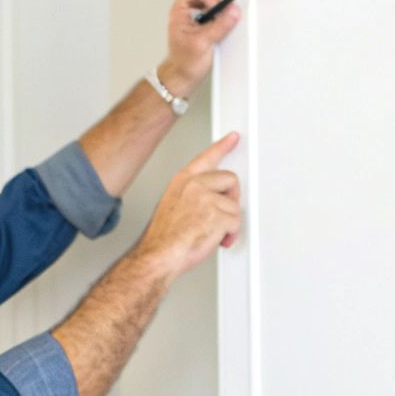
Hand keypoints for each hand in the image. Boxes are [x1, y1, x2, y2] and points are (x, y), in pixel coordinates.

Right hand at [133, 133, 242, 279]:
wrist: (158, 256)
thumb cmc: (164, 238)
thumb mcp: (173, 205)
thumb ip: (192, 195)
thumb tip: (212, 198)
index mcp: (182, 181)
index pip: (206, 157)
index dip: (223, 147)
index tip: (233, 139)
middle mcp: (194, 185)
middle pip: (230, 179)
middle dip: (232, 197)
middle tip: (224, 213)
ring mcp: (206, 199)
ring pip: (234, 206)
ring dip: (228, 223)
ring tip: (212, 233)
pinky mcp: (217, 215)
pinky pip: (236, 222)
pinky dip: (229, 235)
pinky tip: (215, 240)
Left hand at [161, 0, 244, 95]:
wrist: (184, 76)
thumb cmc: (184, 62)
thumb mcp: (202, 43)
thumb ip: (219, 26)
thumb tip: (233, 12)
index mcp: (180, 11)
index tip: (218, 9)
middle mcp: (188, 11)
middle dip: (220, 4)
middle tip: (226, 15)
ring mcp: (198, 18)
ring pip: (215, 4)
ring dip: (223, 12)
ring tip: (224, 24)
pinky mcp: (206, 25)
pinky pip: (218, 15)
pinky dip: (224, 19)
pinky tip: (225, 29)